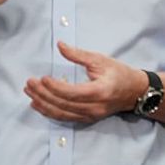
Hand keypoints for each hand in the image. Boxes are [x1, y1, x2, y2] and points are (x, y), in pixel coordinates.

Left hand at [23, 42, 144, 122]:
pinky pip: (64, 117)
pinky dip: (49, 111)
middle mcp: (95, 107)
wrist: (135, 92)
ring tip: (29, 92)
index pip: (72, 93)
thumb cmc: (119, 73)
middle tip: (29, 83)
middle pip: (63, 104)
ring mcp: (90, 115)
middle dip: (43, 94)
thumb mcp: (101, 60)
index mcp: (100, 91)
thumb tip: (60, 45)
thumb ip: (78, 55)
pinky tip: (37, 104)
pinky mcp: (87, 118)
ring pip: (61, 113)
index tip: (42, 78)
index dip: (55, 87)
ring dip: (43, 104)